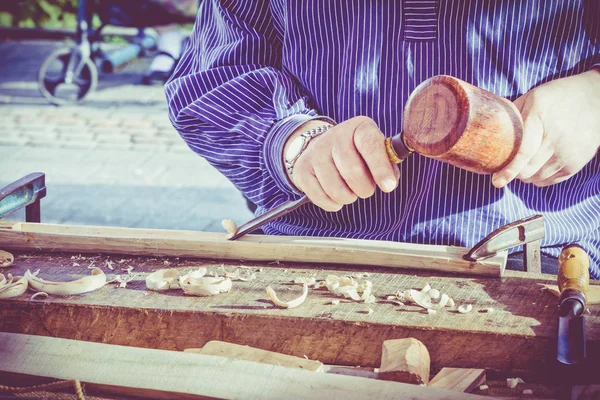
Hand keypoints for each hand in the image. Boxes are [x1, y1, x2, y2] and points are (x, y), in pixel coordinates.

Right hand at [285, 116, 398, 211]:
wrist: (323, 147)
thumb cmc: (357, 153)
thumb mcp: (375, 151)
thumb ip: (388, 165)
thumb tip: (389, 182)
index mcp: (359, 127)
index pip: (370, 145)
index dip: (380, 168)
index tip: (388, 187)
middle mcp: (335, 136)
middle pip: (353, 172)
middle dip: (365, 189)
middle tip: (365, 188)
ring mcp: (315, 152)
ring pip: (336, 190)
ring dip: (349, 198)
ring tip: (350, 191)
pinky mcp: (302, 169)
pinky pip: (321, 198)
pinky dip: (333, 204)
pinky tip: (336, 195)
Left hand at [492, 68, 599, 187]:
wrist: (597, 99)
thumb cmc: (558, 97)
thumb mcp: (533, 97)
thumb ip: (512, 115)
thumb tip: (490, 132)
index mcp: (540, 119)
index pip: (523, 153)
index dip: (508, 170)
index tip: (497, 181)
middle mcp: (556, 139)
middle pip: (527, 170)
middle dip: (513, 172)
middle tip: (506, 166)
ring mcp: (569, 153)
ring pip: (537, 178)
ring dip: (525, 176)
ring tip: (522, 164)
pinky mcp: (576, 163)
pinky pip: (550, 181)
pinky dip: (538, 178)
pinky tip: (536, 167)